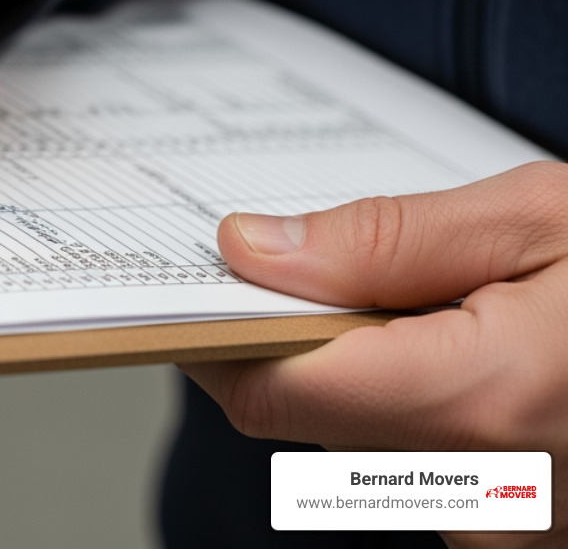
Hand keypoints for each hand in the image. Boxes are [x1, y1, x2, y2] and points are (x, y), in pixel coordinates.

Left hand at [183, 162, 567, 547]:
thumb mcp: (538, 220)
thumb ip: (389, 240)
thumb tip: (254, 250)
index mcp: (483, 405)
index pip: (272, 389)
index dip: (222, 332)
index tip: (204, 280)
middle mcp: (486, 497)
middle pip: (311, 415)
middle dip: (302, 338)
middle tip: (325, 265)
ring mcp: (502, 528)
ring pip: (362, 442)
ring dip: (368, 371)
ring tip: (437, 304)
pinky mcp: (512, 530)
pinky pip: (420, 465)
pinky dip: (418, 405)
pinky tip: (467, 349)